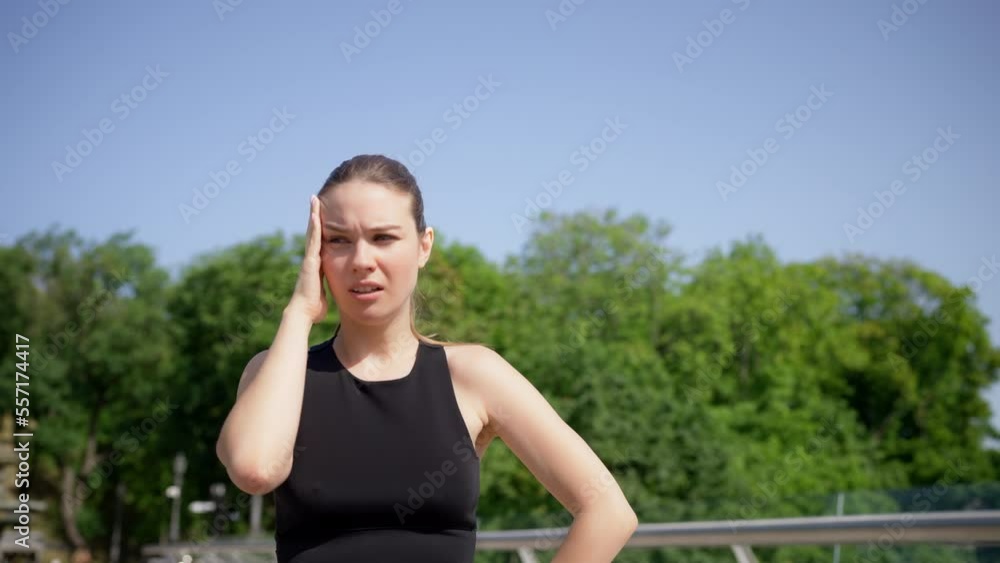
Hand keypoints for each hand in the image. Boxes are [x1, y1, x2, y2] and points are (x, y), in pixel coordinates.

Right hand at [286, 195, 328, 324]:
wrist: (303, 313)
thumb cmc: (314, 307)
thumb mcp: (324, 293)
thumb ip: (327, 289)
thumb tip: (336, 293)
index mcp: (316, 264)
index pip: (320, 242)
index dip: (320, 228)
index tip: (322, 214)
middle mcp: (311, 258)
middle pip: (314, 232)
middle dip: (315, 216)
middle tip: (316, 199)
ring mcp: (309, 258)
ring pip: (312, 232)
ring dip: (313, 215)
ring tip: (314, 200)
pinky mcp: (310, 261)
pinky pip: (314, 241)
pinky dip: (314, 228)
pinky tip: (315, 215)